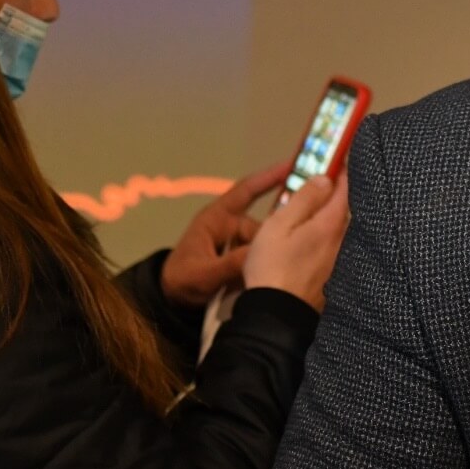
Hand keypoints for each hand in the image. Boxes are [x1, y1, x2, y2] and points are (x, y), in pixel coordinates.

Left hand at [159, 159, 291, 308]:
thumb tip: (261, 253)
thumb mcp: (203, 274)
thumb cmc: (182, 280)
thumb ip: (230, 265)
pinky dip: (269, 264)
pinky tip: (281, 272)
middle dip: (277, 237)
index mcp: (217, 218)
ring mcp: (238, 242)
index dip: (268, 178)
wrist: (173, 302)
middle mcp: (232, 225)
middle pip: (264, 224)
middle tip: (297, 246)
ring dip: (272, 255)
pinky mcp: (244, 258)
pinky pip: (262, 256)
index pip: (245, 192)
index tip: (293, 166)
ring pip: (266, 243)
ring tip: (285, 267)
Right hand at [242, 172, 349, 311]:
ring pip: (340, 227)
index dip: (343, 168)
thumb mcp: (280, 224)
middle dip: (336, 192)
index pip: (346, 187)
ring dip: (331, 214)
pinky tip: (312, 238)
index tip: (339, 155)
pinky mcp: (334, 274)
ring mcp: (340, 258)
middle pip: (345, 207)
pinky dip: (328, 234)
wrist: (276, 314)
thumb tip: (326, 178)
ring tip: (313, 208)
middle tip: (321, 180)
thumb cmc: (272, 266)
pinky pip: (335, 244)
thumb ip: (304, 198)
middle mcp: (343, 239)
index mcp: (331, 223)